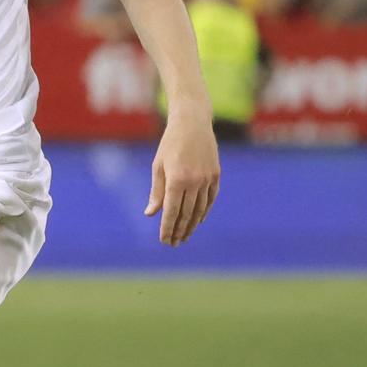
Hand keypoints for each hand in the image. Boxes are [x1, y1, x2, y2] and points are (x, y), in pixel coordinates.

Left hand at [145, 111, 220, 244]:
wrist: (192, 123)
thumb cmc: (169, 145)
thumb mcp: (158, 166)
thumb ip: (156, 192)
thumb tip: (151, 214)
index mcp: (177, 180)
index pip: (172, 212)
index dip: (168, 228)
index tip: (164, 240)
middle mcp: (194, 181)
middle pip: (187, 214)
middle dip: (179, 230)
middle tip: (173, 243)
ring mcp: (207, 179)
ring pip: (200, 209)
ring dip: (192, 225)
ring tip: (184, 236)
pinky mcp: (216, 175)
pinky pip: (210, 198)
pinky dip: (204, 211)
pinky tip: (197, 221)